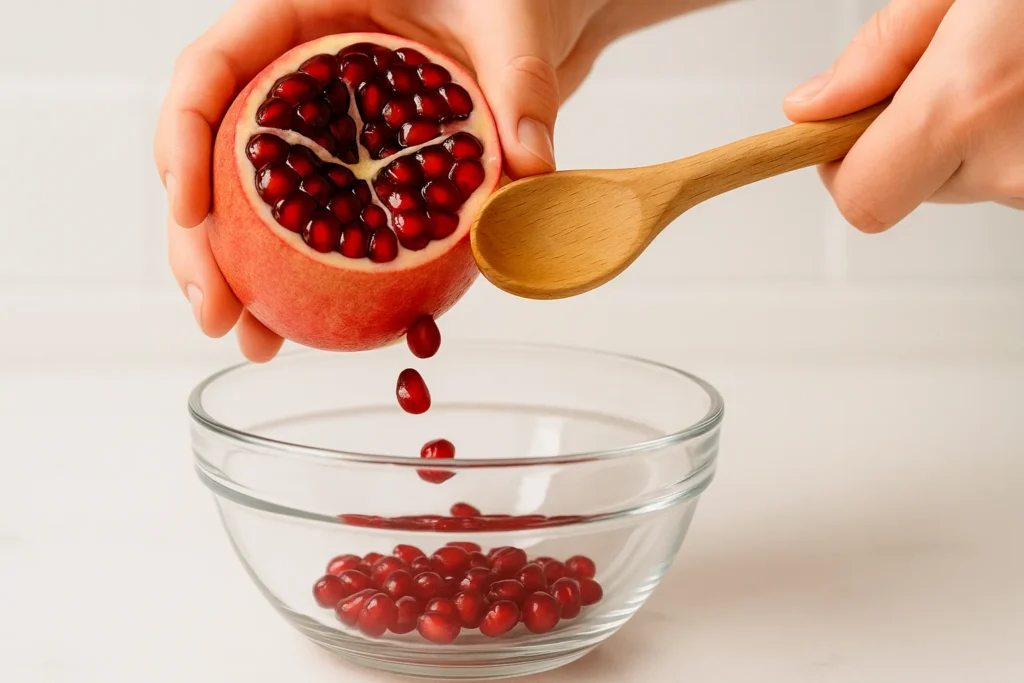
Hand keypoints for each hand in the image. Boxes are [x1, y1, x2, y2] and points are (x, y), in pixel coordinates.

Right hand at [154, 0, 618, 360]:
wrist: (520, 21)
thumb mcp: (505, 21)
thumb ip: (519, 82)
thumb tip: (529, 165)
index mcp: (304, 17)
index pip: (214, 67)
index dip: (184, 138)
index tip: (189, 210)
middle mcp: (294, 78)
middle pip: (215, 153)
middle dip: (200, 239)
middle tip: (217, 310)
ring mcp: (317, 131)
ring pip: (250, 202)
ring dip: (240, 276)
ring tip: (254, 341)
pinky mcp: (349, 172)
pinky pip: (312, 225)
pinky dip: (303, 278)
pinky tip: (301, 329)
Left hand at [783, 0, 1023, 233]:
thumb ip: (880, 50)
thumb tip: (810, 108)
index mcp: (963, 109)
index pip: (862, 200)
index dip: (845, 167)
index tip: (850, 125)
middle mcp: (1010, 167)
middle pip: (915, 187)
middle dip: (919, 134)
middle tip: (962, 66)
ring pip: (970, 178)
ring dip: (974, 133)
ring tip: (1011, 68)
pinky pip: (1014, 172)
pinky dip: (1014, 136)